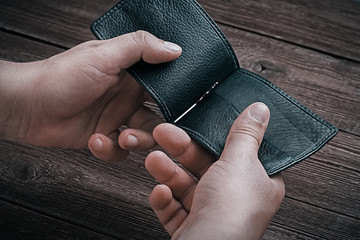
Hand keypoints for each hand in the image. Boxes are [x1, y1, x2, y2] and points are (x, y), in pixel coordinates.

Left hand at [0, 31, 181, 161]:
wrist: (27, 106)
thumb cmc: (61, 76)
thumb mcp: (104, 55)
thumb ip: (140, 48)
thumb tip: (174, 49)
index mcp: (131, 74)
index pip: (164, 85)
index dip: (175, 97)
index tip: (183, 108)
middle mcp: (126, 96)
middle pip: (158, 118)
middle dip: (160, 129)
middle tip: (157, 132)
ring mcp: (115, 118)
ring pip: (143, 138)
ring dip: (137, 142)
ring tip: (123, 138)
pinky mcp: (103, 137)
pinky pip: (119, 151)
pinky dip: (111, 150)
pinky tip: (96, 140)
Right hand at [145, 103, 284, 238]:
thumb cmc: (230, 214)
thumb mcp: (240, 163)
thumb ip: (246, 135)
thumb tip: (259, 109)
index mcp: (256, 183)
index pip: (238, 153)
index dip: (218, 136)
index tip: (200, 121)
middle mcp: (235, 199)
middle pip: (205, 165)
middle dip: (181, 150)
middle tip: (163, 132)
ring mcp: (212, 214)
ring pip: (186, 186)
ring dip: (168, 172)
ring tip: (153, 160)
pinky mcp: (192, 228)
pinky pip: (175, 209)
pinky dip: (165, 200)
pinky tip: (160, 192)